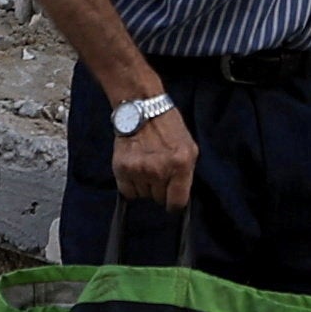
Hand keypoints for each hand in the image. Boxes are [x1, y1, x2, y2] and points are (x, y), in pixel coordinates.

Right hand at [109, 95, 195, 210]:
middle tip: (158, 172)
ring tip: (146, 166)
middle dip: (160, 190)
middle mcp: (160, 170)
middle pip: (158, 199)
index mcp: (181, 164)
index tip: (172, 200)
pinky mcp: (122, 168)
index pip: (177, 203)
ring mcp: (139, 170)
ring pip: (143, 196)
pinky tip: (135, 169)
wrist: (142, 108)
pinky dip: (130, 184)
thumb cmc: (168, 127)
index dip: (174, 203)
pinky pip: (127, 191)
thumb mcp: (189, 148)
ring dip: (144, 186)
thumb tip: (180, 197)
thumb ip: (186, 174)